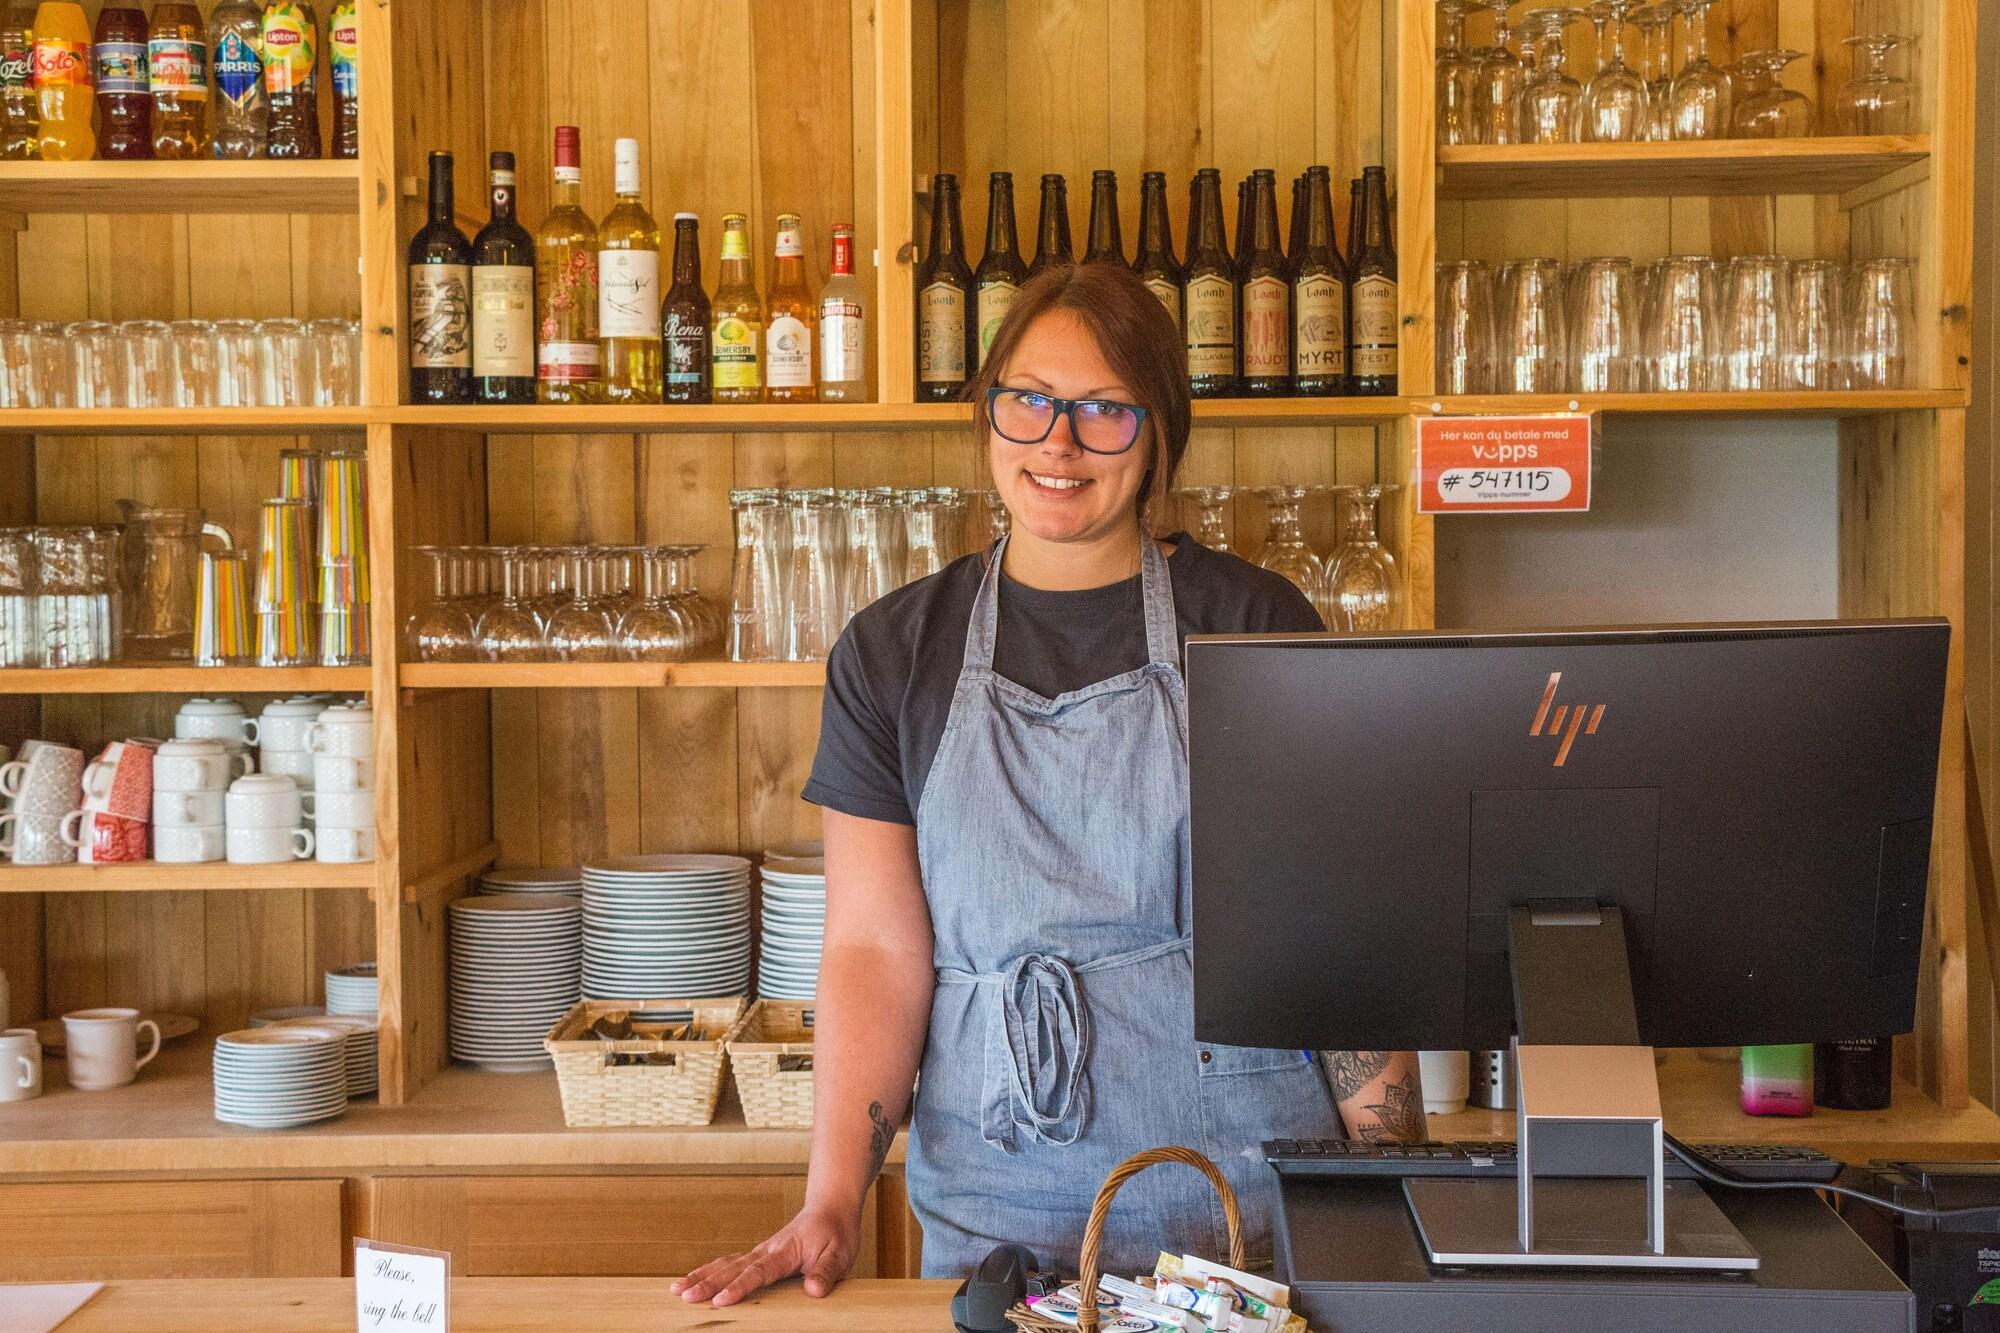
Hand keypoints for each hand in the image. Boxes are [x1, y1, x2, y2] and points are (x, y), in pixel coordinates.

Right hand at [670, 1204, 859, 1306]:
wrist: (831, 1208)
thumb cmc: (836, 1233)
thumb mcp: (840, 1255)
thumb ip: (826, 1272)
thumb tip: (813, 1291)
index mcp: (785, 1252)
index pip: (759, 1272)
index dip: (739, 1287)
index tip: (720, 1301)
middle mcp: (767, 1250)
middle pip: (733, 1268)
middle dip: (707, 1283)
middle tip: (683, 1296)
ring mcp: (761, 1252)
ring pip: (726, 1264)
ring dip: (701, 1276)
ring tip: (676, 1290)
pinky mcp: (759, 1255)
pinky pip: (730, 1263)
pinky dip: (710, 1271)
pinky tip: (693, 1280)